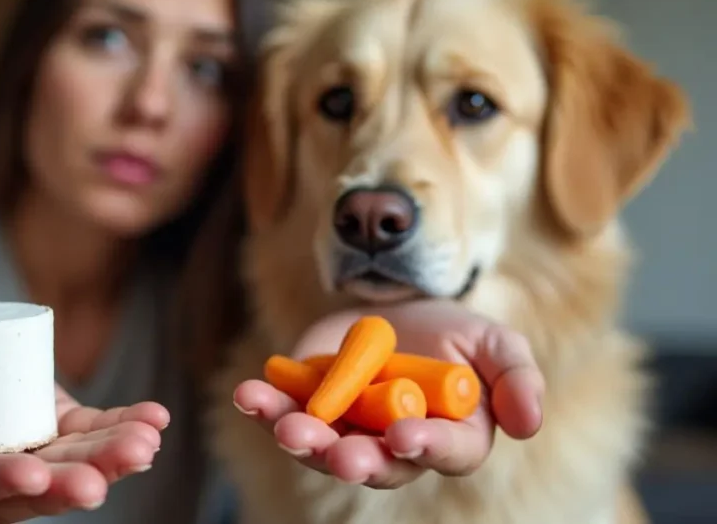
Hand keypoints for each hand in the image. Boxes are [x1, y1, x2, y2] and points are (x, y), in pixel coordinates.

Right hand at [0, 324, 168, 522]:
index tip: (30, 476)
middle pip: (33, 487)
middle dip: (71, 480)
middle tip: (103, 478)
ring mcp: (25, 453)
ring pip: (71, 464)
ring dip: (110, 457)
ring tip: (145, 442)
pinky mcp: (51, 428)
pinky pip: (89, 434)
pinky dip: (121, 426)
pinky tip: (155, 420)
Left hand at [232, 299, 543, 488]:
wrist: (399, 312)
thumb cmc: (455, 336)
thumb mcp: (496, 344)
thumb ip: (517, 379)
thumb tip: (527, 424)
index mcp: (449, 439)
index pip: (443, 452)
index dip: (425, 445)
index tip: (404, 434)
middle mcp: (394, 447)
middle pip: (376, 464)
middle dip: (355, 460)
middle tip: (339, 455)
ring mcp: (347, 430)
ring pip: (323, 447)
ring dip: (300, 438)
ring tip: (282, 423)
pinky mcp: (310, 408)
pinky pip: (286, 414)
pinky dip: (265, 407)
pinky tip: (249, 393)